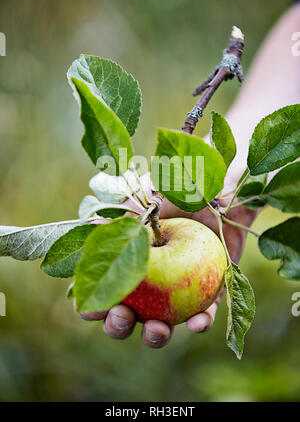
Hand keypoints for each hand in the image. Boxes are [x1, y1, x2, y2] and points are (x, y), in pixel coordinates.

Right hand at [77, 176, 256, 348]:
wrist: (223, 189)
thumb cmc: (181, 190)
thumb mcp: (146, 200)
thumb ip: (119, 217)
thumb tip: (88, 231)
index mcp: (131, 261)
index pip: (105, 288)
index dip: (94, 302)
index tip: (90, 306)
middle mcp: (152, 280)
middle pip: (128, 315)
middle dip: (118, 325)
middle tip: (122, 316)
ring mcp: (179, 290)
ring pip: (163, 324)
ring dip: (155, 335)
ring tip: (157, 329)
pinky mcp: (209, 292)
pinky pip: (203, 315)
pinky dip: (200, 323)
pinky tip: (197, 322)